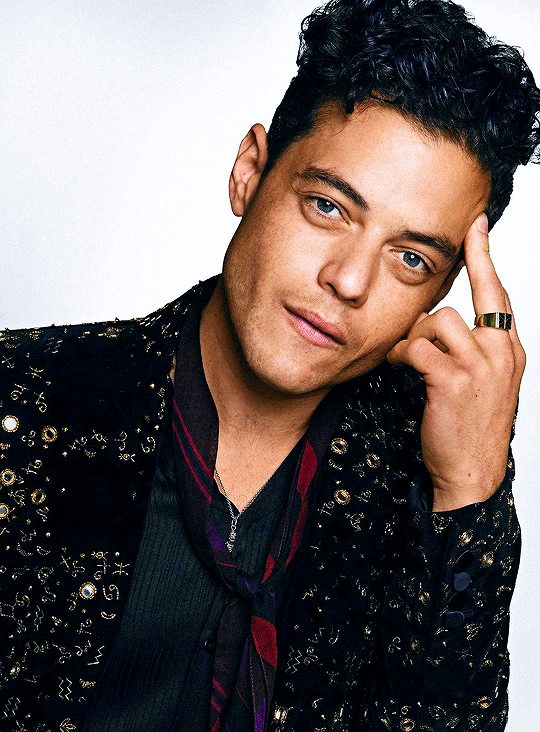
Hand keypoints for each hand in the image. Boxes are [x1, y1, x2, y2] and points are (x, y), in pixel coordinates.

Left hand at [387, 214, 525, 511]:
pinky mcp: (453, 380)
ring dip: (413, 340)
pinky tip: (401, 368)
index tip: (477, 224)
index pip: (499, 292)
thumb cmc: (470, 428)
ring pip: (436, 322)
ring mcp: (480, 366)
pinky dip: (402, 355)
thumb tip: (436, 324)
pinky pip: (417, 347)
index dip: (484, 256)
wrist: (471, 473)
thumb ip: (471, 349)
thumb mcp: (482, 383)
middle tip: (422, 324)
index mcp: (509, 349)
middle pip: (463, 302)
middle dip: (431, 313)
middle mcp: (501, 352)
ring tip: (409, 361)